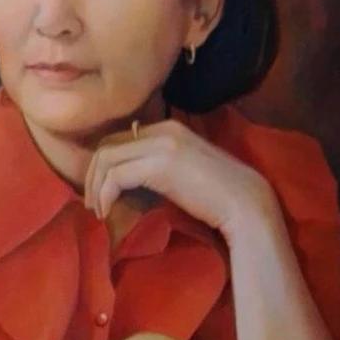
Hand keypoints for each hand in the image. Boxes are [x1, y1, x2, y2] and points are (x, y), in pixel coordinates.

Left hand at [84, 120, 276, 241]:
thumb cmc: (219, 197)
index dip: (103, 166)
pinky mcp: (160, 165)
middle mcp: (163, 129)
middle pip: (108, 145)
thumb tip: (126, 183)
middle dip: (93, 175)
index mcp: (169, 128)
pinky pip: (115, 176)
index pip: (120, 139)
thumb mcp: (184, 174)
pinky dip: (104, 195)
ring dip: (95, 186)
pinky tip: (107, 211)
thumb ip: (158, 168)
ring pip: (106, 158)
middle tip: (93, 203)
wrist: (246, 205)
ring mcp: (162, 144)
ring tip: (98, 211)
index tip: (100, 192)